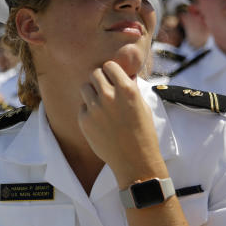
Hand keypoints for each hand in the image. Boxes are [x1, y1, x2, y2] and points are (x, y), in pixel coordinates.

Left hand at [77, 61, 166, 186]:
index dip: (110, 71)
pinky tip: (99, 121)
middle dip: (99, 79)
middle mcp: (109, 95)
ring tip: (101, 104)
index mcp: (127, 89)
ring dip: (91, 92)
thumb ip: (131, 88)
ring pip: (85, 88)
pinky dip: (88, 110)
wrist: (134, 160)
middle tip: (104, 89)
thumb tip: (125, 75)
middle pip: (94, 74)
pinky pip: (82, 107)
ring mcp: (94, 108)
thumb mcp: (142, 106)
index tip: (111, 76)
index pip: (109, 65)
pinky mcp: (84, 120)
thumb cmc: (142, 133)